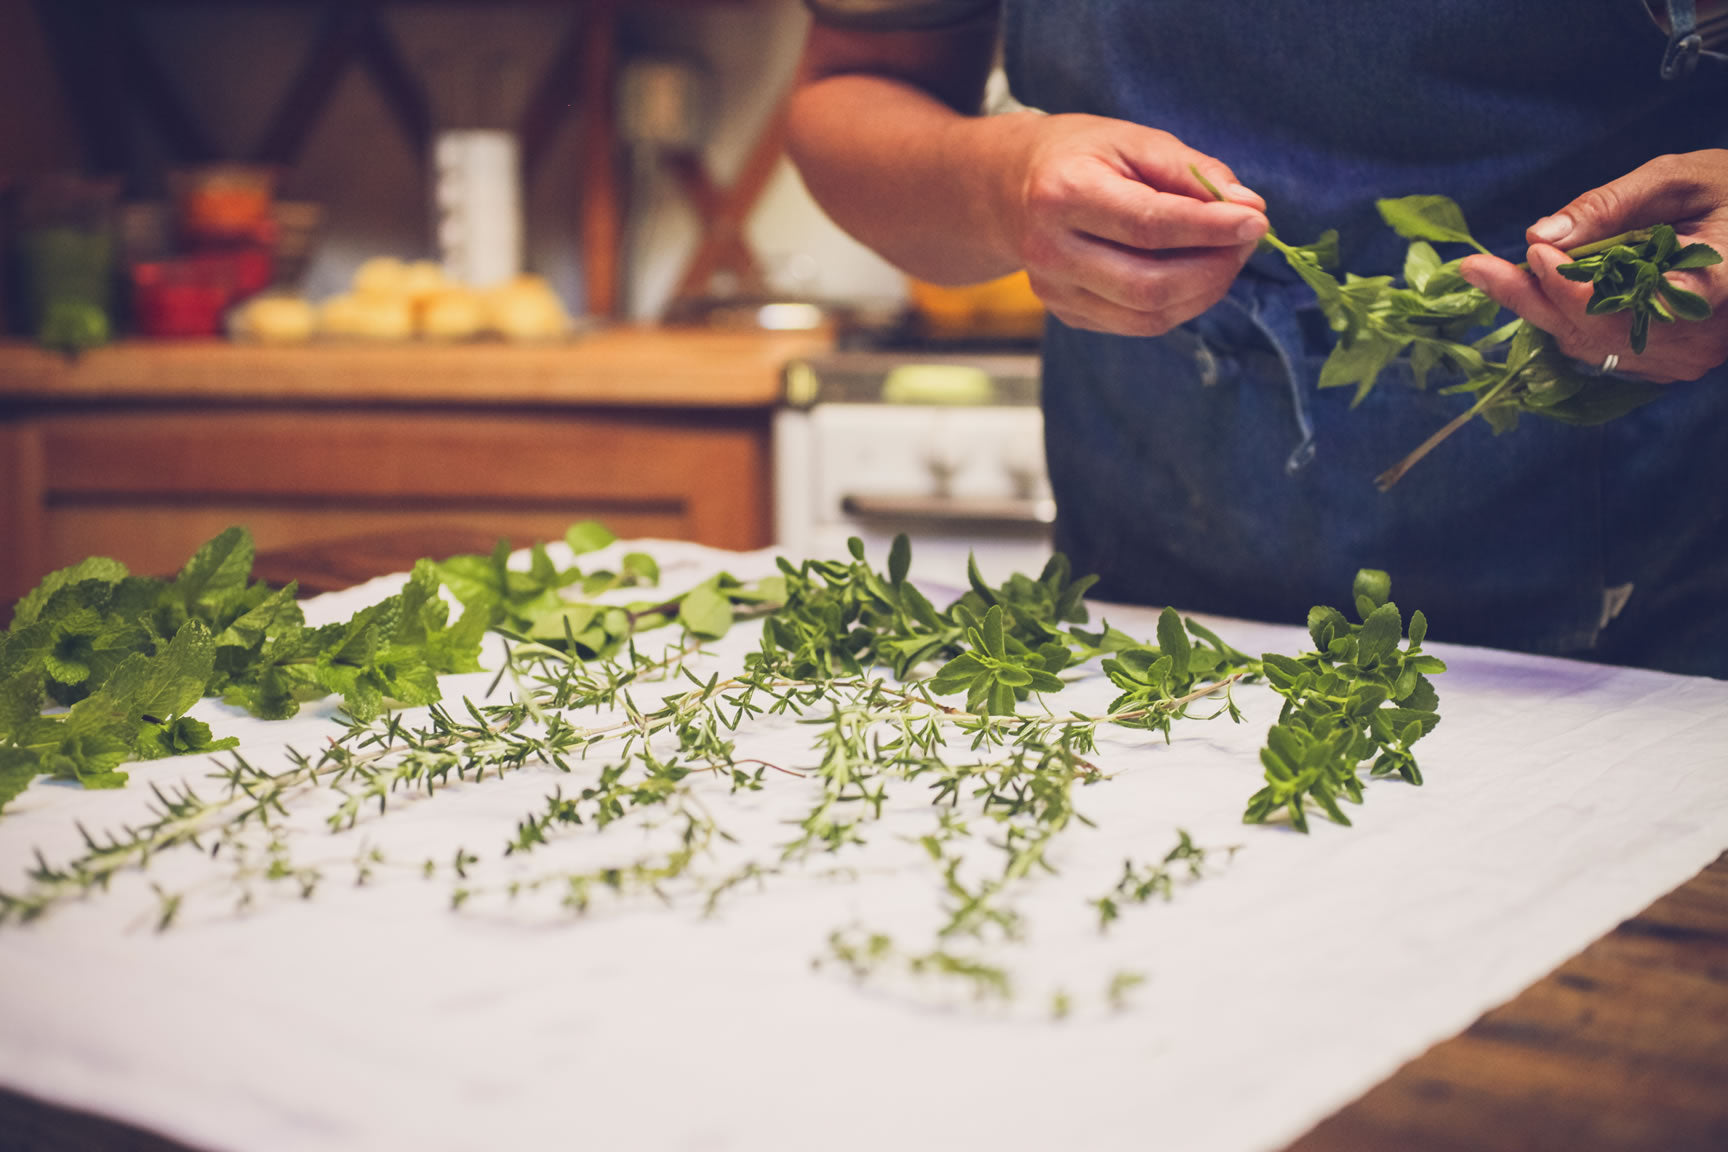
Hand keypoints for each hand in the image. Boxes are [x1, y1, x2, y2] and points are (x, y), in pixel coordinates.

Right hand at [1001, 114, 1267, 336]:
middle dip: (1212, 268)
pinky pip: (1137, 324)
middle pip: (1149, 284)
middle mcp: (1051, 251)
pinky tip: (1193, 274)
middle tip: (1245, 241)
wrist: (1008, 189)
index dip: (1209, 228)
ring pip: (1147, 315)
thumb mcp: (1132, 139)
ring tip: (1225, 257)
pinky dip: (1179, 304)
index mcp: (1063, 194)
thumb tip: (1246, 206)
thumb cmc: (1079, 155)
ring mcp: (1055, 291)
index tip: (1256, 221)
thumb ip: (1190, 171)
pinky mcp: (1067, 313)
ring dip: (1203, 292)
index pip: (1148, 225)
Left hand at [1458, 150, 1727, 382]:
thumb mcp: (1679, 179)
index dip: (1581, 285)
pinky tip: (1532, 289)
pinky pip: (1600, 349)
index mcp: (1723, 279)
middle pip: (1598, 326)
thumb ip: (1613, 205)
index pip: (1641, 297)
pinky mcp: (1668, 365)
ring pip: (1591, 343)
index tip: (1537, 254)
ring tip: (1487, 273)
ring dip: (1538, 307)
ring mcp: (1685, 358)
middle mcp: (1701, 333)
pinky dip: (1564, 318)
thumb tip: (1541, 234)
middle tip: (1475, 267)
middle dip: (1533, 294)